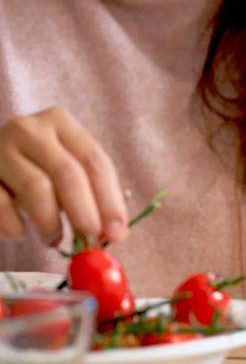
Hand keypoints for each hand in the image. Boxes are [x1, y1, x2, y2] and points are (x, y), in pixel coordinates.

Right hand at [0, 107, 127, 244]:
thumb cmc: (34, 167)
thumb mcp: (64, 168)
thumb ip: (91, 194)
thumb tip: (116, 233)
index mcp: (60, 122)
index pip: (94, 161)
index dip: (110, 200)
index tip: (117, 233)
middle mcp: (30, 129)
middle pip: (67, 173)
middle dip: (84, 212)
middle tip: (90, 241)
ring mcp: (0, 148)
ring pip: (35, 187)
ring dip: (50, 221)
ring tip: (55, 241)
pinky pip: (1, 203)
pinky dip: (14, 223)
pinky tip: (21, 233)